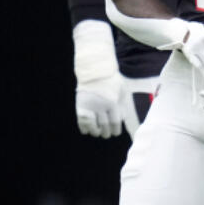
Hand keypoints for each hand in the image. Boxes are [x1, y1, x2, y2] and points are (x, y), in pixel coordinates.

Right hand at [72, 19, 123, 138]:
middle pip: (104, 126)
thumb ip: (123, 105)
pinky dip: (85, 128)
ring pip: (93, 127)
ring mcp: (89, 106)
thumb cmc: (112, 80)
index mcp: (112, 102)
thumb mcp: (122, 90)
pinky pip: (82, 122)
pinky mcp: (80, 106)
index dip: (115, 130)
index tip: (115, 133)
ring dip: (96, 132)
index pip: (114, 122)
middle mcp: (101, 106)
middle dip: (106, 133)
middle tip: (107, 134)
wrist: (95, 70)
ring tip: (98, 132)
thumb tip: (123, 119)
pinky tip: (87, 130)